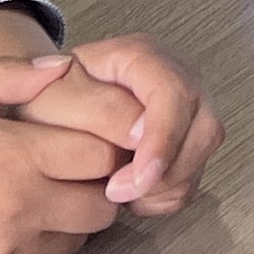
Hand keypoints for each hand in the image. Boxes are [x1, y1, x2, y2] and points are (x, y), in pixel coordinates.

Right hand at [0, 51, 126, 253]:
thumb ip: (5, 76)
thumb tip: (62, 66)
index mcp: (16, 156)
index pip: (103, 154)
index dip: (102, 148)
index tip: (82, 145)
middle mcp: (22, 209)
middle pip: (102, 205)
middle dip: (95, 190)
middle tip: (64, 178)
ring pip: (74, 241)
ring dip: (65, 224)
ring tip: (26, 205)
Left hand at [8, 32, 222, 214]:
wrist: (48, 109)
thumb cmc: (48, 99)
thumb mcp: (54, 97)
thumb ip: (95, 109)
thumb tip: (139, 132)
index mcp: (143, 57)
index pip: (174, 93)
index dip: (162, 140)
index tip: (133, 180)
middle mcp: (177, 77)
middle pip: (204, 126)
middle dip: (167, 171)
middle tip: (117, 193)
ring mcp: (187, 110)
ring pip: (202, 155)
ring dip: (164, 186)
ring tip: (116, 192)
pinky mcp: (185, 142)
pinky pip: (192, 177)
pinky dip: (164, 197)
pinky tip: (129, 194)